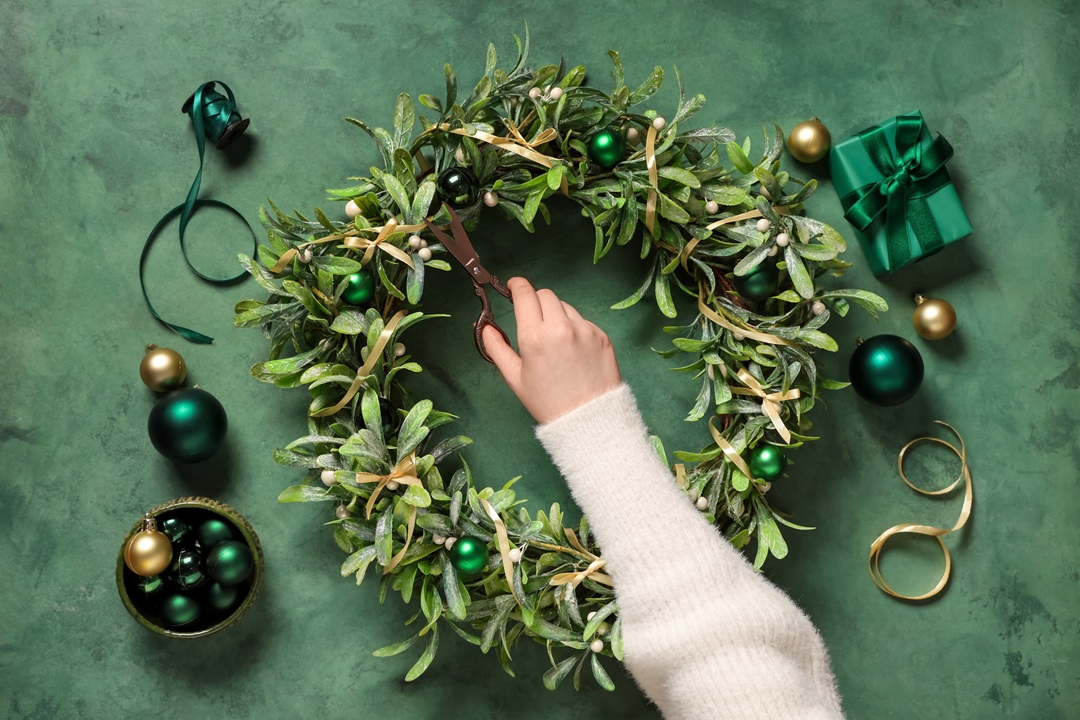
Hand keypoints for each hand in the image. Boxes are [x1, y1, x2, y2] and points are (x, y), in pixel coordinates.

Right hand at [482, 277, 622, 424]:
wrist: (589, 419)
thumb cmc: (548, 402)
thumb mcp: (515, 378)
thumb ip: (497, 348)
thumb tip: (486, 327)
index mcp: (534, 337)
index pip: (525, 294)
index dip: (517, 286)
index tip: (514, 286)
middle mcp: (560, 327)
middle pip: (545, 295)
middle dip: (536, 301)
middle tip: (533, 318)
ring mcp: (584, 330)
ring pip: (565, 306)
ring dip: (556, 315)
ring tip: (555, 342)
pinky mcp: (601, 336)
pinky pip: (583, 321)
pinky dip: (575, 328)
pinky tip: (573, 351)